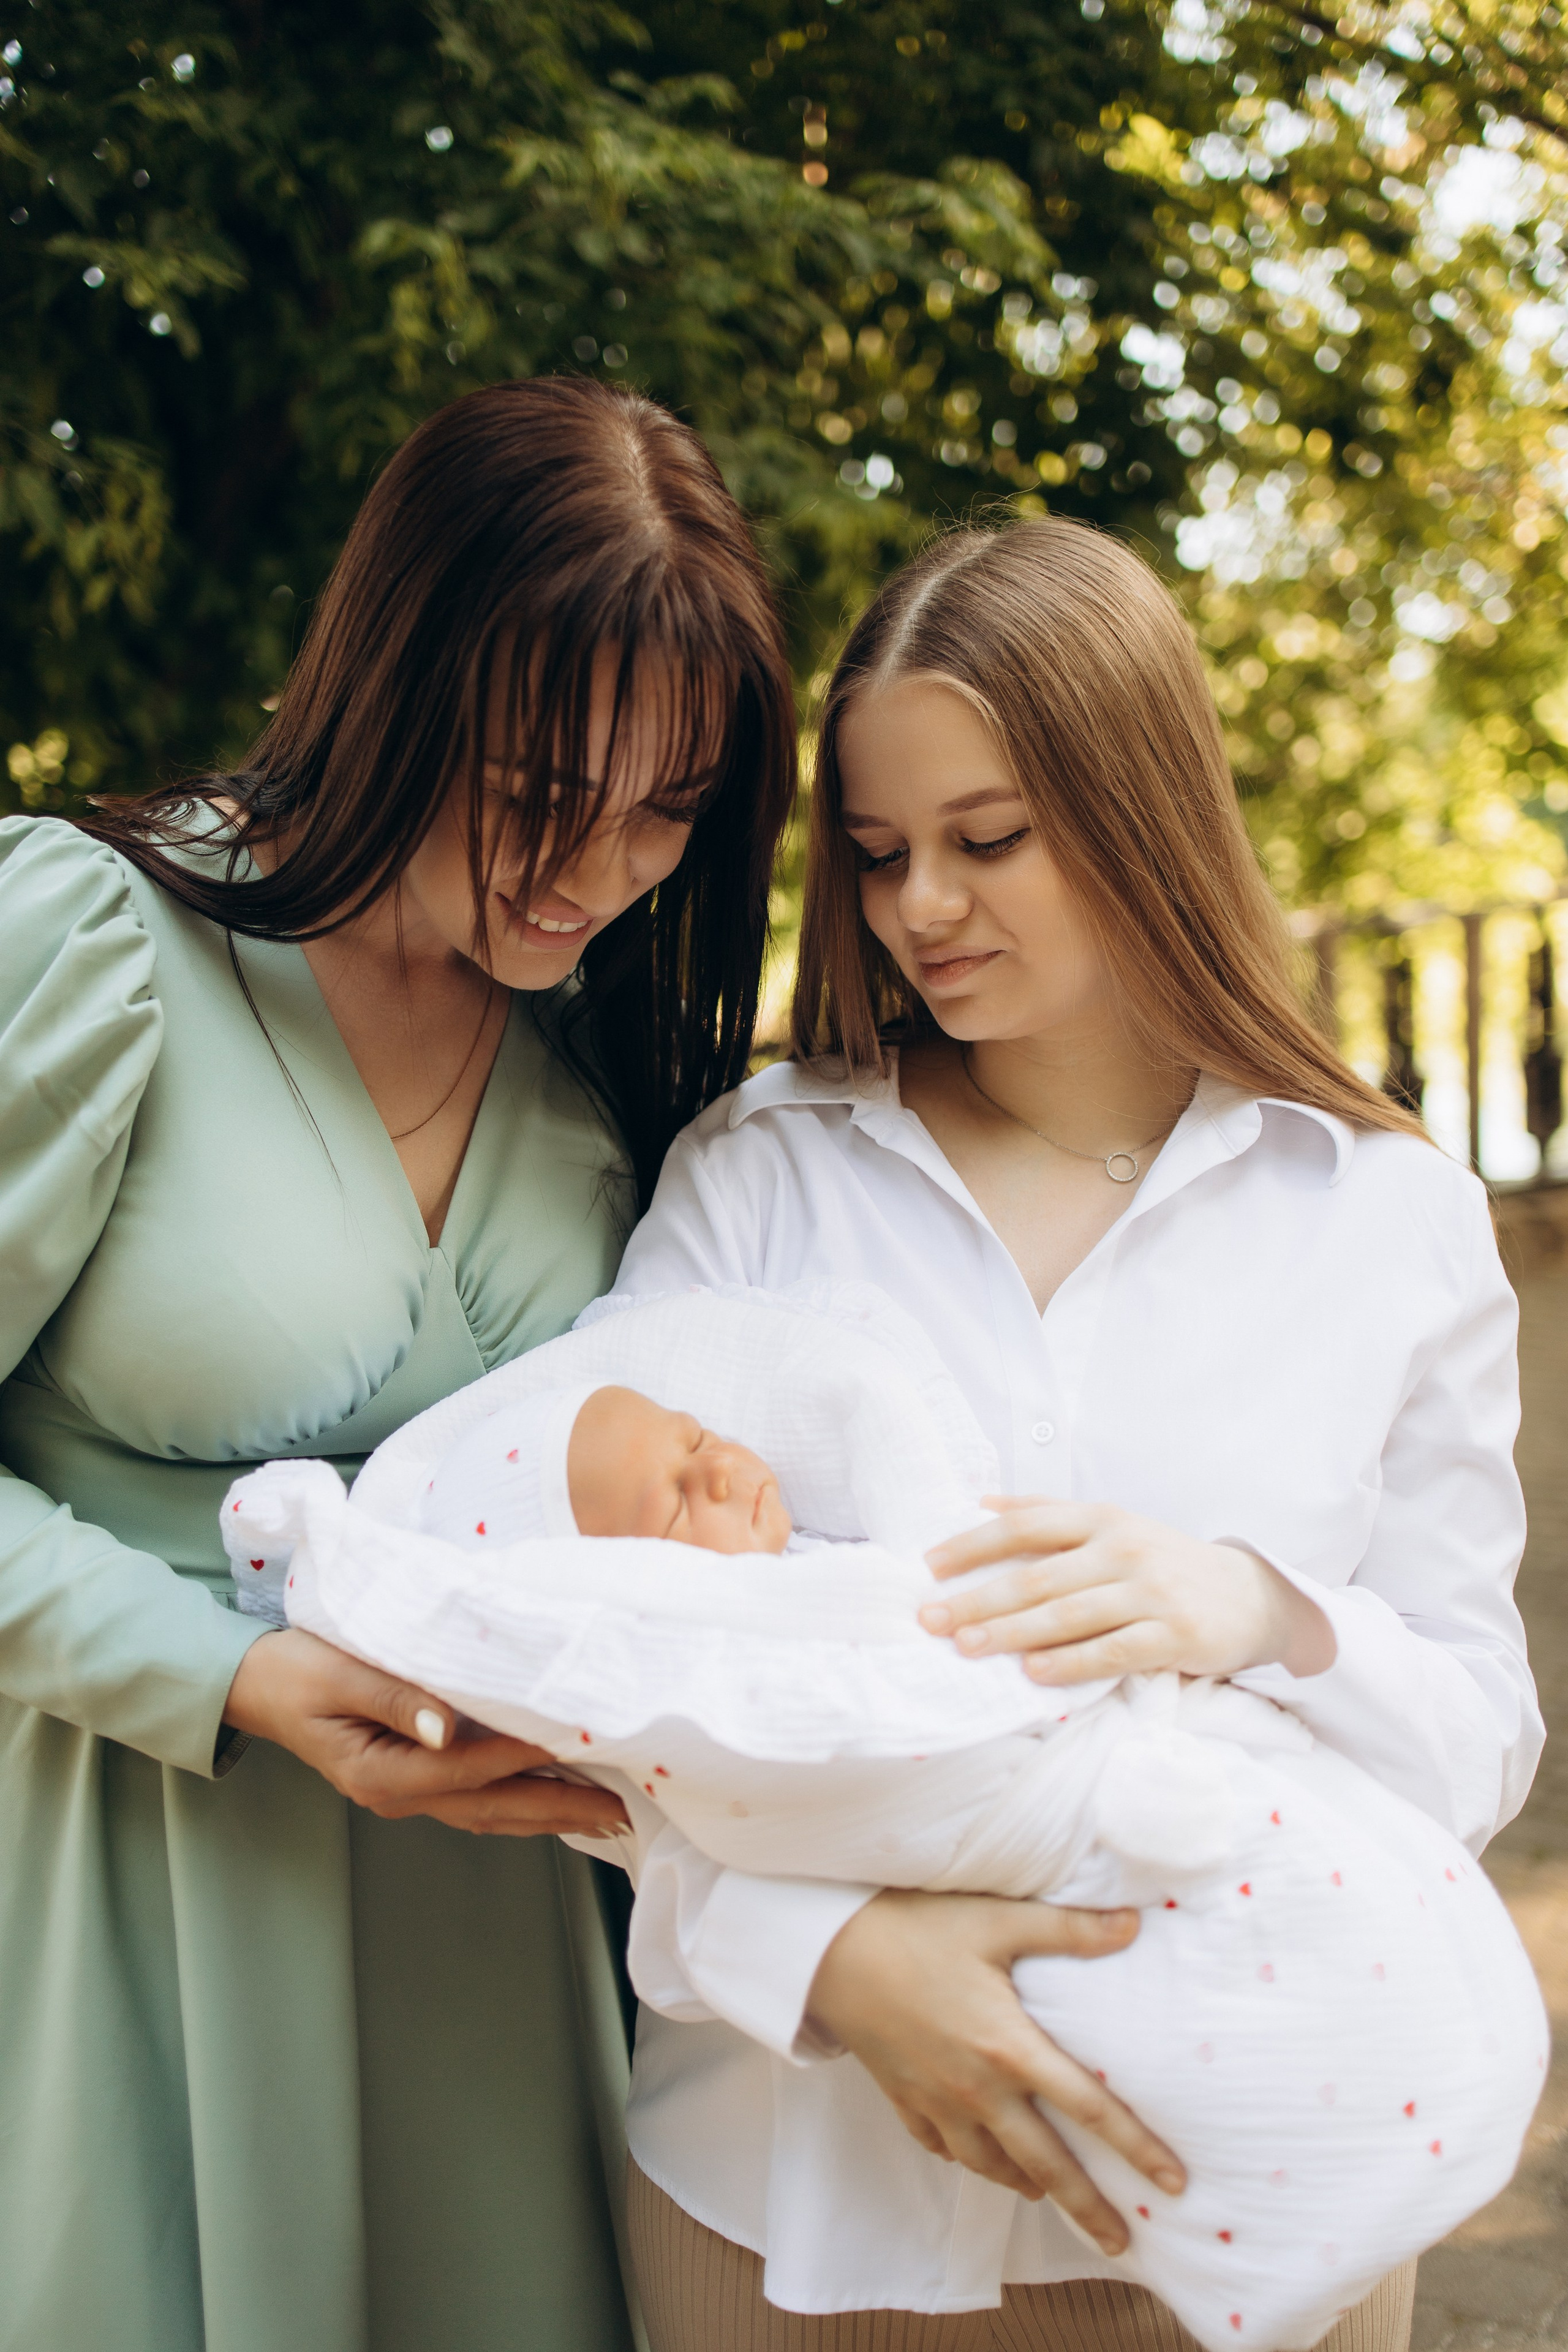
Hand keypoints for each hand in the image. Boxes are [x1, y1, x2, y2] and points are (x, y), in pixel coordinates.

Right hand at [223, 1627, 629, 1837]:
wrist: (254, 1684)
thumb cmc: (295, 1669)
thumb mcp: (338, 1673)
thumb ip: (394, 1696)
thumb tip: (448, 1726)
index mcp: (380, 1771)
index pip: (469, 1767)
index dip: (526, 1757)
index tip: (581, 1744)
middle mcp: (398, 1794)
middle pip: (493, 1807)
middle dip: (560, 1810)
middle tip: (623, 1810)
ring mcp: (406, 1794)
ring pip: (490, 1812)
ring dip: (549, 1813)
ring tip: (608, 1813)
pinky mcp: (412, 1780)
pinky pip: (477, 1800)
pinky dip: (521, 1801)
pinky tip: (555, 1797)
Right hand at [806, 1890, 1184, 2252]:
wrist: (828, 1950)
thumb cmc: (914, 1926)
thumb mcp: (996, 1918)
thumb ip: (1068, 1928)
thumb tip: (1135, 1924)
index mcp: (1009, 2047)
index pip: (1090, 2108)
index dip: (1136, 2147)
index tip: (1173, 2181)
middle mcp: (978, 2089)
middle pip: (1046, 2164)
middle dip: (1088, 2208)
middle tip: (1121, 2241)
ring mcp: (938, 2101)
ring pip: (992, 2165)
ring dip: (1028, 2185)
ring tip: (1050, 2196)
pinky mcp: (904, 2099)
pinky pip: (945, 2148)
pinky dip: (971, 2161)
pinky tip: (983, 2159)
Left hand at [922, 1499, 1334, 1683]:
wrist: (1250, 1596)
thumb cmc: (1164, 1562)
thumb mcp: (1112, 1525)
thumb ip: (1048, 1513)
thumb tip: (982, 1501)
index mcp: (1102, 1519)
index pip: (1026, 1526)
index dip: (975, 1544)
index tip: (930, 1566)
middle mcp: (1123, 1549)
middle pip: (1037, 1576)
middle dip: (978, 1598)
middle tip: (932, 1620)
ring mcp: (1150, 1593)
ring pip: (1067, 1614)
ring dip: (1012, 1633)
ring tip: (967, 1647)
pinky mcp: (1174, 1635)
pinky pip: (1111, 1651)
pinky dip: (1069, 1663)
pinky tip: (1033, 1673)